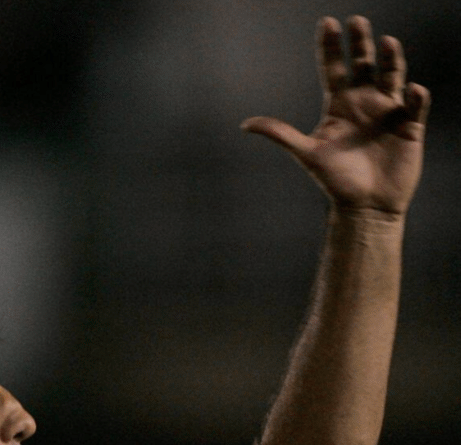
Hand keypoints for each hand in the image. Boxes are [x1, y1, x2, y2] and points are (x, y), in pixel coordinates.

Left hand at [242, 16, 429, 215]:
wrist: (364, 206)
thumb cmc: (335, 181)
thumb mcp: (306, 153)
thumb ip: (280, 134)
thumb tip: (245, 124)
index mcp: (339, 105)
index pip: (334, 68)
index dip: (330, 47)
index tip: (327, 22)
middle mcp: (364, 102)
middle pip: (363, 64)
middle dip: (361, 43)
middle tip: (356, 22)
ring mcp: (388, 111)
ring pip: (391, 76)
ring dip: (391, 60)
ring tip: (387, 42)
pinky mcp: (409, 126)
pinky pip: (416, 106)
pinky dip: (415, 96)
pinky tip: (411, 90)